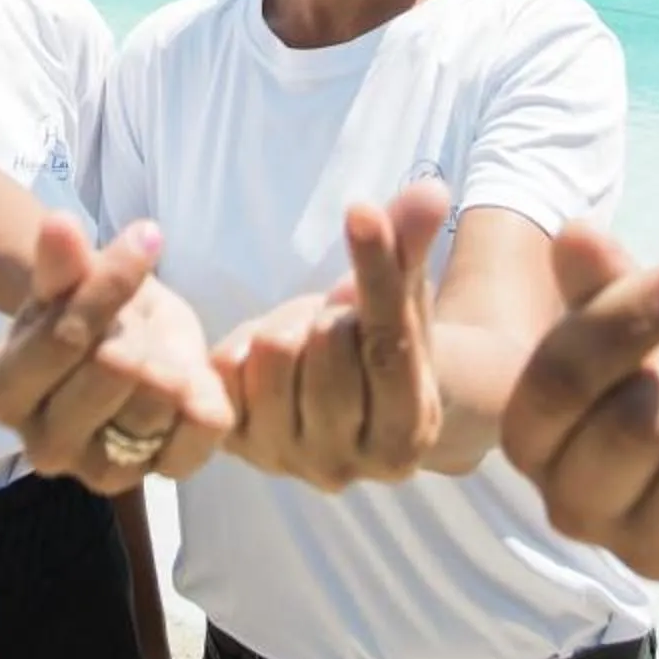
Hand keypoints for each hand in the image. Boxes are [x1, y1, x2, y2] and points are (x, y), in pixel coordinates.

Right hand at [0, 215, 234, 491]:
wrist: (127, 344)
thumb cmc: (91, 311)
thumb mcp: (74, 280)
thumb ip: (63, 263)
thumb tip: (58, 224)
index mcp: (5, 394)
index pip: (63, 338)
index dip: (108, 287)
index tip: (147, 237)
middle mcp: (44, 447)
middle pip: (109, 374)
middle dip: (139, 331)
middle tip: (145, 318)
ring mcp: (99, 472)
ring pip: (152, 409)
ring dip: (171, 365)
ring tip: (165, 348)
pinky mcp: (155, 479)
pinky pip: (192, 446)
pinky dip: (204, 406)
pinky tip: (197, 378)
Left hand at [213, 183, 449, 491]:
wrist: (344, 409)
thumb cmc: (388, 347)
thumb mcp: (408, 304)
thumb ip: (413, 252)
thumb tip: (431, 192)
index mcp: (407, 436)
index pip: (390, 342)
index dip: (375, 269)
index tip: (360, 208)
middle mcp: (346, 466)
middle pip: (324, 343)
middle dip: (330, 309)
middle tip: (338, 316)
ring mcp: (285, 461)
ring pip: (273, 350)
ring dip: (290, 321)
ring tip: (309, 336)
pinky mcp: (235, 447)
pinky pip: (228, 365)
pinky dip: (247, 341)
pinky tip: (270, 355)